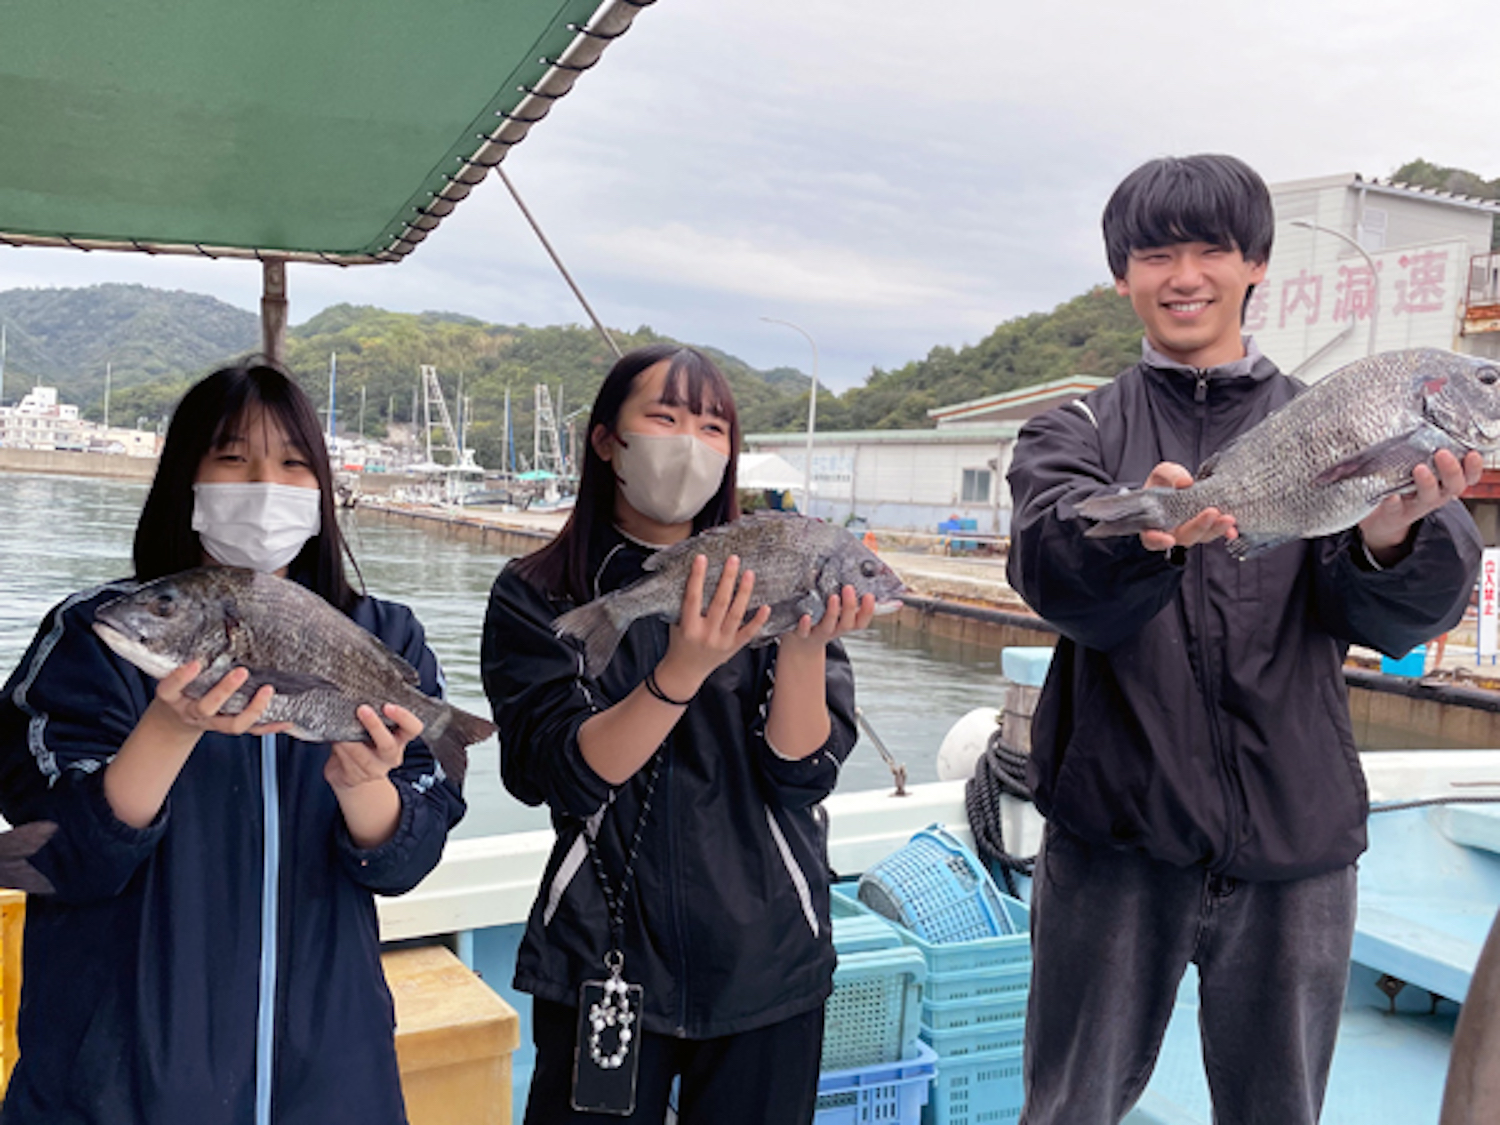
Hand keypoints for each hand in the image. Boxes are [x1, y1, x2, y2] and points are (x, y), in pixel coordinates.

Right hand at [149, 660, 289, 737]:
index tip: (195, 663)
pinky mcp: (228, 728)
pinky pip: (251, 730)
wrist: (177, 720)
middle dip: (224, 690)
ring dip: (253, 708)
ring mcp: (212, 723)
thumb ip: (190, 659)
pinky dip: (269, 726)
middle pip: (206, 707)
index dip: (180, 678)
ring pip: (232, 724)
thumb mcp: (176, 675)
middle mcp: (192, 712)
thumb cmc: (181, 688)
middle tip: (241, 672)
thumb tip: (216, 625)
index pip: (170, 689)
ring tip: (267, 690)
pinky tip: (286, 721)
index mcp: (174, 698)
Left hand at [324, 703, 421, 793]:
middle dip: (375, 726)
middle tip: (362, 709)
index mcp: (400, 739)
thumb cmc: (365, 743)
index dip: (404, 717)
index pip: (413, 728)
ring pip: (362, 756)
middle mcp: (390, 756)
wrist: (355, 777)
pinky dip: (338, 749)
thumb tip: (357, 698)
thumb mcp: (374, 729)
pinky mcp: (354, 777)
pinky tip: (334, 740)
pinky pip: (345, 762)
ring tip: (339, 725)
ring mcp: (374, 770)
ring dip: (349, 740)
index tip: (388, 706)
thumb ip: (372, 716)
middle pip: (388, 745)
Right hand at [656, 554, 771, 697]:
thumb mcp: (676, 623)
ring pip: (736, 614)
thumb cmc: (679, 642)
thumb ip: (685, 605)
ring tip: (749, 573)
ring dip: (744, 593)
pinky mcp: (734, 647)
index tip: (701, 558)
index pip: (693, 598)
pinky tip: (766, 606)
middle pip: (719, 603)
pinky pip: (748, 633)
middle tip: (733, 559)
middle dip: (727, 580)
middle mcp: (706, 635)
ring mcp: (722, 642)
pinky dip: (758, 620)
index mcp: (688, 627)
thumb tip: (695, 575)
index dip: (697, 577)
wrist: (685, 671)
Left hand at [779, 586, 877, 656]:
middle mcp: (834, 629)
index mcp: (844, 622)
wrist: (799, 642)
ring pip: (828, 626)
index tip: (870, 595)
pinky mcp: (801, 634)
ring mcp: (818, 632)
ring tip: (833, 597)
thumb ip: (840, 590)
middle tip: (848, 588)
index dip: (868, 610)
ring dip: (832, 612)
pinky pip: (804, 631)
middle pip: (847, 623)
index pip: (861, 620)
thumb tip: (855, 562)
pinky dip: (805, 625)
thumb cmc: (818, 618)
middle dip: (850, 606)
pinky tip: (806, 616)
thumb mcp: (834, 607)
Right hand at [1138, 462, 1236, 552]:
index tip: (1169, 539)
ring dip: (1216, 529)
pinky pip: (1215, 532)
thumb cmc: (1163, 482)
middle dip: (1199, 527)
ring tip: (1228, 518)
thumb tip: (1185, 482)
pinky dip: (1225, 531)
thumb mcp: (1163, 473)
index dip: (1158, 540)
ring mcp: (1191, 532)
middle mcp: (1172, 532)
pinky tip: (1234, 529)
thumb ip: (1171, 475)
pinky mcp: (1207, 528)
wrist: (1178, 484)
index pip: (1151, 538)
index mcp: (1153, 523)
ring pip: (1202, 537)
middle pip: (1184, 537)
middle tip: (1211, 512)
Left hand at [1358, 449, 1480, 563]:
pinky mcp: (1395, 513)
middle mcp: (1436, 495)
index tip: (1472, 454)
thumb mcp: (1423, 472)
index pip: (1468, 476)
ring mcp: (1416, 505)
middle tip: (1442, 454)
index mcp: (1445, 483)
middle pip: (1452, 486)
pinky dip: (1393, 502)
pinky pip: (1395, 508)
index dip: (1473, 467)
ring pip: (1428, 496)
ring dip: (1427, 483)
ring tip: (1420, 468)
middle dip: (1451, 470)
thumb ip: (1427, 454)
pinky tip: (1392, 496)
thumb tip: (1428, 426)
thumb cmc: (1406, 488)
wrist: (1385, 519)